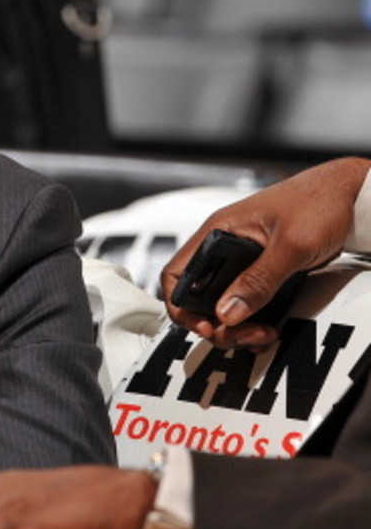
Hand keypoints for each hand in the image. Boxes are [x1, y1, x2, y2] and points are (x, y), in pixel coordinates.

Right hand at [161, 157, 369, 349]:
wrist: (351, 194)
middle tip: (243, 334)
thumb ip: (258, 280)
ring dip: (235, 326)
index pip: (177, 274)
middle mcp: (222, 246)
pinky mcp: (259, 269)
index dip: (182, 305)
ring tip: (261, 333)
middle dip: (216, 323)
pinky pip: (242, 301)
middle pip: (197, 296)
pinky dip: (250, 320)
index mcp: (217, 232)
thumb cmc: (319, 202)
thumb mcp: (291, 246)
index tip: (206, 326)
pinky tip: (266, 327)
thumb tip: (227, 311)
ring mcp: (240, 260)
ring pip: (219, 303)